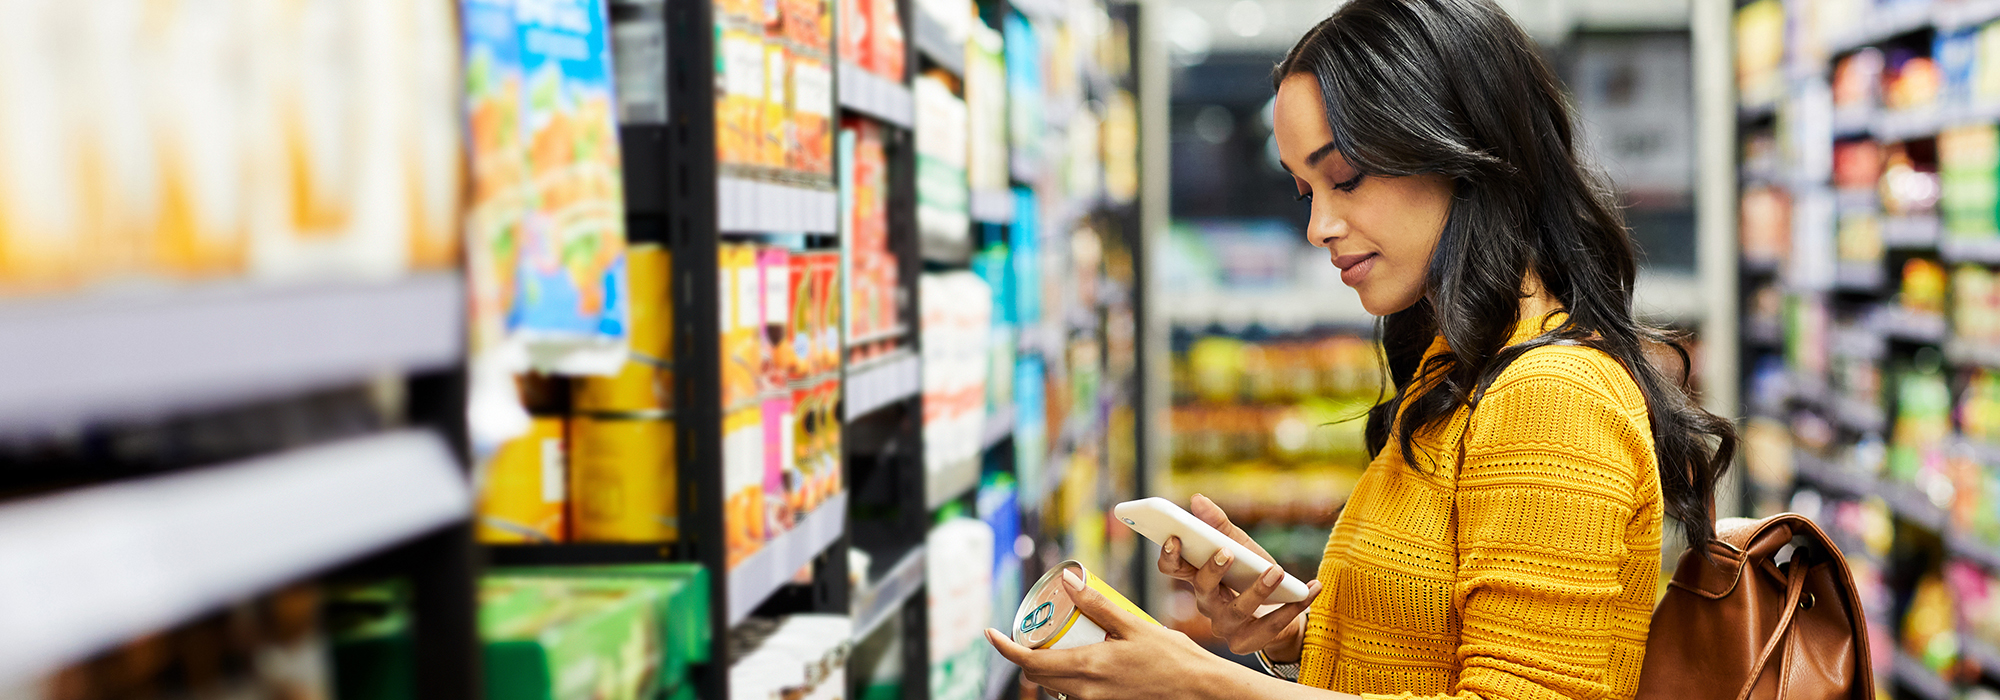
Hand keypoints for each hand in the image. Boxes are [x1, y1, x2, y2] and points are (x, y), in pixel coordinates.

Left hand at [986, 569, 1234, 699]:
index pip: (1028, 661)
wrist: (1200, 691)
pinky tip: (1082, 661)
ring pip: (1053, 688)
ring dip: (1046, 668)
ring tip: (1059, 642)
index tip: (990, 633)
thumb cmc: (1173, 657)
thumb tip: (1066, 581)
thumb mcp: (1132, 624)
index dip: (1003, 647)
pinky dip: (1066, 680)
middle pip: (1036, 676)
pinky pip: (1073, 696)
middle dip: (1026, 654)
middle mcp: (1085, 691)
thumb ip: (1097, 604)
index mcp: (1087, 667)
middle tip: (1035, 630)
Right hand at [1156, 494, 1320, 658]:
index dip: (1169, 556)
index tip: (1174, 537)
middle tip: (1226, 551)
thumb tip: (1197, 499)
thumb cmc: (1254, 575)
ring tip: (1277, 570)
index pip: (1173, 568)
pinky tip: (1311, 588)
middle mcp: (1207, 604)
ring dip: (1258, 590)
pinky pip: (1270, 626)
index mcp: (1199, 578)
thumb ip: (1220, 525)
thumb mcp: (1242, 546)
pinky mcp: (1247, 643)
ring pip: (1237, 610)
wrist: (1282, 609)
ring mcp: (1225, 627)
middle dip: (1212, 571)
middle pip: (1202, 589)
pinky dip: (1293, 607)